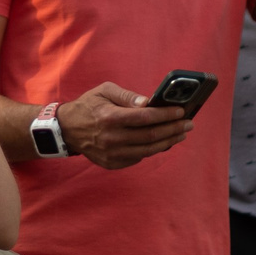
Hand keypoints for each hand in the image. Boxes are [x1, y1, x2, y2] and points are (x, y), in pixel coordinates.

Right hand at [59, 81, 192, 169]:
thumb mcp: (104, 91)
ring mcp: (112, 153)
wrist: (67, 130)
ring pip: (148, 150)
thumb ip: (127, 96)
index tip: (181, 111)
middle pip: (151, 136)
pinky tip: (163, 142)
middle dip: (173, 129)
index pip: (145, 117)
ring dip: (168, 142)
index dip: (166, 115)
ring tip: (180, 134)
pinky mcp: (112, 163)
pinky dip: (153, 150)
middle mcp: (112, 138)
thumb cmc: (89, 106)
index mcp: (110, 117)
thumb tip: (148, 102)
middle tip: (188, 124)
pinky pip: (138, 157)